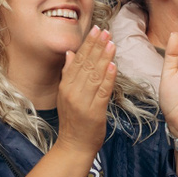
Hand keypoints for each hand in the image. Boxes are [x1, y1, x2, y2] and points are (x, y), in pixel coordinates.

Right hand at [52, 26, 115, 160]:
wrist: (74, 146)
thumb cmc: (73, 121)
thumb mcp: (65, 95)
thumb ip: (68, 74)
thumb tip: (70, 53)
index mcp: (65, 86)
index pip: (77, 60)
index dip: (87, 44)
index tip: (96, 30)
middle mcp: (72, 92)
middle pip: (86, 64)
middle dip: (97, 46)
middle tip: (105, 31)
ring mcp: (82, 102)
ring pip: (95, 75)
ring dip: (104, 58)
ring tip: (111, 43)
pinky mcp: (94, 112)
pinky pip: (102, 91)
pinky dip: (108, 78)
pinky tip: (113, 66)